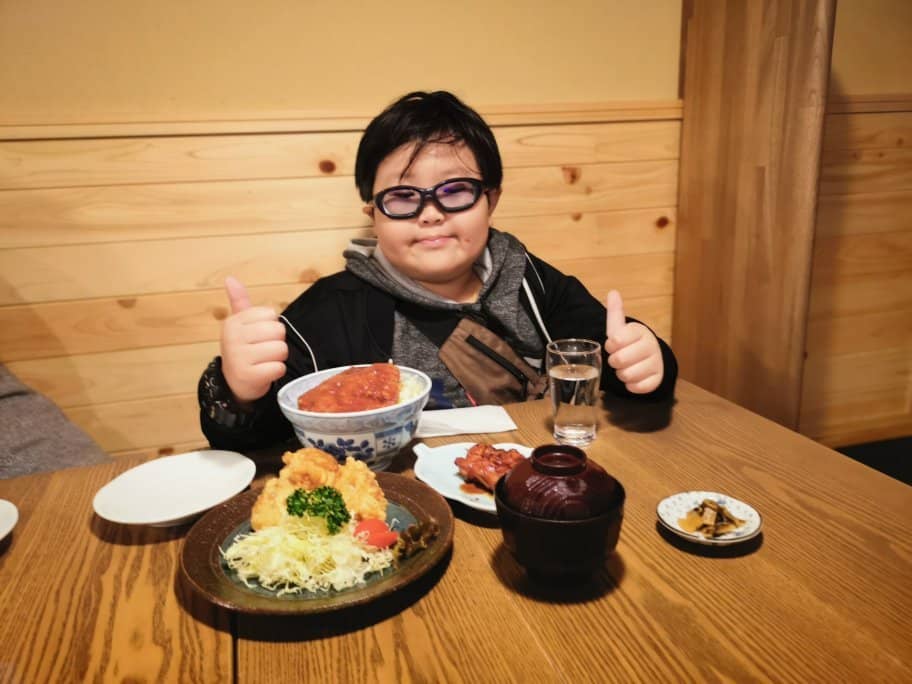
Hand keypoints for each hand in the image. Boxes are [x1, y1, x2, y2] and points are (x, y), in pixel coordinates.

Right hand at [220, 276, 287, 403]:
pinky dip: (276, 372)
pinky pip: (278, 368)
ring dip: (278, 358)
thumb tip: (230, 278)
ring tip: (264, 361)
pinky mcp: (248, 376)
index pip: (272, 314)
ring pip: (281, 349)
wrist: (234, 383)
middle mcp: (233, 338)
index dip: (271, 326)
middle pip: (278, 331)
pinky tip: (265, 372)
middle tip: (263, 350)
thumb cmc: (243, 349)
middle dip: (277, 342)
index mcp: (233, 322)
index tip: (258, 336)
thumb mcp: (240, 325)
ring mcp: (239, 357)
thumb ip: (240, 302)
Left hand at [604, 289, 662, 393]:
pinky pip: (638, 387)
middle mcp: (651, 346)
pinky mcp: (657, 380)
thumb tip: (613, 292)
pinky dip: (631, 385)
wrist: (649, 357)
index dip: (610, 345)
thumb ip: (615, 312)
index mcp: (640, 331)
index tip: (613, 344)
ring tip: (625, 368)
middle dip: (614, 361)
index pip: (616, 340)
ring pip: (627, 375)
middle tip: (618, 358)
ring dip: (621, 374)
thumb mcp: (620, 328)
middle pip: (619, 360)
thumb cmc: (629, 342)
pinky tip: (633, 378)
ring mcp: (656, 363)